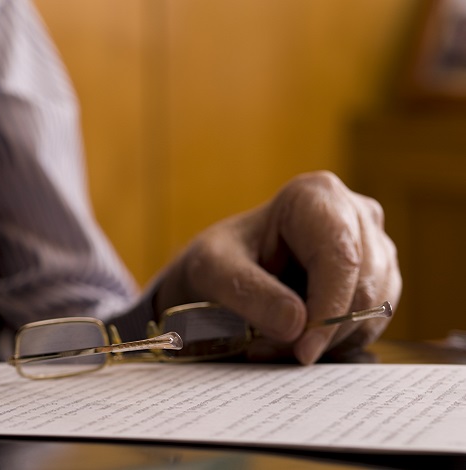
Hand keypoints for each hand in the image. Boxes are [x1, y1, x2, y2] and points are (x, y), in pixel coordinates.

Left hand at [154, 171, 400, 363]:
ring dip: (327, 342)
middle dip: (322, 331)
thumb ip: (248, 293)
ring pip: (374, 310)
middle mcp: (356, 213)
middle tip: (271, 352)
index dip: (328, 310)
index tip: (302, 350)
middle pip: (364, 287)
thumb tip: (297, 325)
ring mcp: (374, 246)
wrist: (224, 273)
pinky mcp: (378, 279)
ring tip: (273, 347)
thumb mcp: (212, 271)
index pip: (341, 257)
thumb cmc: (218, 260)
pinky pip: (371, 323)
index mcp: (316, 195)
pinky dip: (336, 343)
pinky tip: (296, 342)